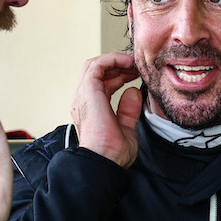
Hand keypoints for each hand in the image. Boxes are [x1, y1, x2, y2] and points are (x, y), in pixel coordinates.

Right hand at [71, 52, 141, 168]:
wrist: (103, 160)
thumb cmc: (112, 153)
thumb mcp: (126, 129)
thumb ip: (128, 111)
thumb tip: (133, 92)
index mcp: (91, 111)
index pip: (102, 85)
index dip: (119, 76)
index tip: (135, 75)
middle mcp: (84, 102)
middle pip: (97, 73)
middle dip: (118, 67)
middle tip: (136, 67)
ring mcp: (84, 96)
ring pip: (94, 66)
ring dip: (115, 61)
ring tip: (132, 62)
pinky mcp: (88, 91)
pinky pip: (96, 65)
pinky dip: (112, 59)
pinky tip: (127, 63)